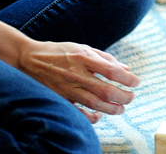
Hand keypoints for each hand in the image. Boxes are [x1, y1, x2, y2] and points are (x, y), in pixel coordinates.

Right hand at [18, 40, 139, 122]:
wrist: (29, 59)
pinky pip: (77, 112)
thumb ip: (106, 58)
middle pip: (105, 90)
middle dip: (123, 96)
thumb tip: (126, 69)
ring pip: (94, 104)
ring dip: (111, 108)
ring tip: (121, 108)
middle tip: (131, 97)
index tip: (136, 82)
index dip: (127, 79)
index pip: (111, 71)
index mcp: (84, 58)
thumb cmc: (60, 52)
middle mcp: (76, 74)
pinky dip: (90, 117)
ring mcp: (67, 88)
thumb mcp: (84, 48)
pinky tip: (100, 116)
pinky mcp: (59, 98)